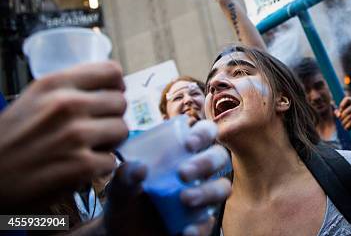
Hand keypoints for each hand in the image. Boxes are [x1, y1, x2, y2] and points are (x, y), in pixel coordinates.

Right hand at [0, 62, 127, 211]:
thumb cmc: (8, 141)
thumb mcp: (34, 100)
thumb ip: (69, 90)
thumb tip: (110, 88)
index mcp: (54, 84)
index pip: (111, 72)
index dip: (116, 86)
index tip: (112, 95)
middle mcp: (66, 105)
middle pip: (120, 103)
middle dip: (111, 117)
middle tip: (94, 128)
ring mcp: (76, 135)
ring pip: (122, 130)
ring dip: (109, 142)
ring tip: (86, 147)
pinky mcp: (82, 166)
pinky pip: (112, 161)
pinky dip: (99, 168)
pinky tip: (78, 167)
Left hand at [104, 120, 230, 235]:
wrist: (122, 235)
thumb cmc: (127, 201)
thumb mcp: (120, 188)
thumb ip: (124, 177)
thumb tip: (138, 167)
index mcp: (183, 153)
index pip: (205, 132)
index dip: (204, 133)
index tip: (189, 143)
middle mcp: (198, 171)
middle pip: (220, 157)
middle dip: (206, 162)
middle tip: (183, 173)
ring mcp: (203, 196)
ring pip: (223, 187)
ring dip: (208, 191)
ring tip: (184, 199)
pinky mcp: (201, 222)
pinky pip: (210, 222)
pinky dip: (201, 226)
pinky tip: (186, 229)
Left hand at [334, 97, 350, 129]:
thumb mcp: (346, 112)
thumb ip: (339, 112)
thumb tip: (338, 115)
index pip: (347, 99)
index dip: (342, 104)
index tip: (340, 111)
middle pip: (346, 111)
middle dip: (341, 117)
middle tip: (340, 120)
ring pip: (348, 117)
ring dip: (344, 122)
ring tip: (343, 125)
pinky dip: (347, 125)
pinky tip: (346, 128)